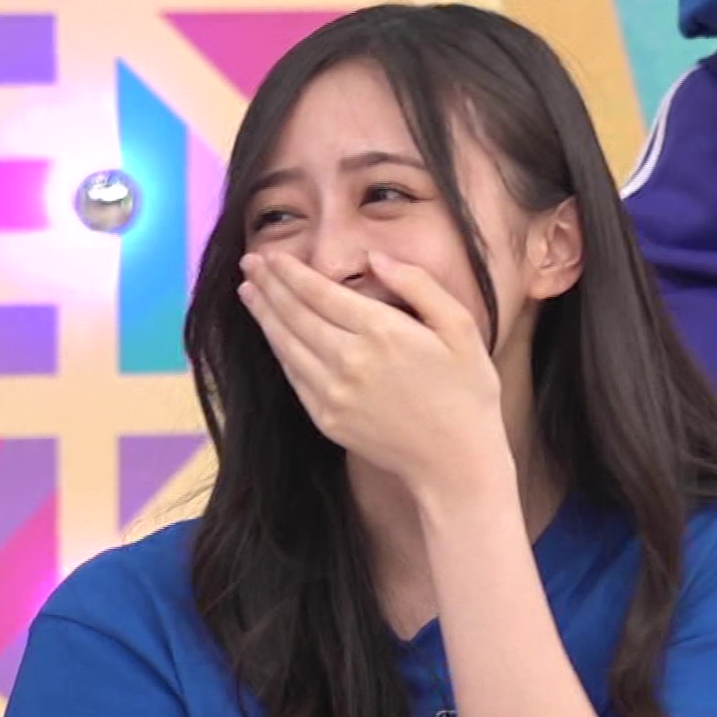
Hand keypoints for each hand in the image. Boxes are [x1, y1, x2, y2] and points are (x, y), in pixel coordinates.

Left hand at [238, 250, 508, 490]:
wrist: (456, 461)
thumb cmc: (467, 391)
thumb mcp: (460, 327)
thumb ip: (418, 285)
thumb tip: (376, 258)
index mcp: (382, 331)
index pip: (320, 292)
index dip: (292, 272)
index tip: (273, 256)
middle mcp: (350, 360)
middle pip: (295, 314)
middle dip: (269, 286)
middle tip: (250, 264)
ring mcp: (333, 393)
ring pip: (287, 345)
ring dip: (264, 315)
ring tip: (249, 292)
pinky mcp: (327, 418)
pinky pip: (294, 376)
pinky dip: (278, 351)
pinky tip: (273, 334)